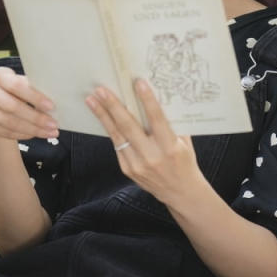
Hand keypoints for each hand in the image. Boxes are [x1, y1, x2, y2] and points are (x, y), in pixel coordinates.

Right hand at [0, 67, 57, 139]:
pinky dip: (22, 135)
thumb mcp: (23, 84)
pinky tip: (35, 134)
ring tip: (49, 132)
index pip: (16, 85)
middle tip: (53, 125)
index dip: (34, 97)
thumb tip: (57, 101)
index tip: (51, 106)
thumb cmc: (16, 91)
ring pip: (8, 122)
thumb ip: (34, 89)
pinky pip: (4, 132)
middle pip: (12, 107)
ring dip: (32, 129)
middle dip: (36, 118)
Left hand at [86, 78, 203, 204]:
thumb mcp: (184, 141)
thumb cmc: (184, 161)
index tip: (137, 83)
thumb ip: (172, 122)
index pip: (157, 120)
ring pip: (117, 135)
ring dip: (103, 116)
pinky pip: (117, 145)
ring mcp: (137, 164)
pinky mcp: (127, 169)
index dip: (147, 100)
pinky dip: (110, 129)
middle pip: (128, 126)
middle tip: (101, 90)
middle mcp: (152, 156)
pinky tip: (102, 116)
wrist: (180, 193)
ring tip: (92, 100)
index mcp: (170, 147)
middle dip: (113, 106)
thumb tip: (160, 95)